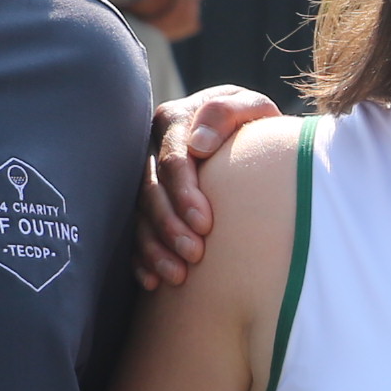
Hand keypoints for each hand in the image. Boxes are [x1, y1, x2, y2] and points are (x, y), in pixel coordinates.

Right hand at [135, 85, 282, 289]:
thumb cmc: (256, 125)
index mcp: (175, 122)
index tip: (205, 224)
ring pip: (139, 216)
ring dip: (155, 248)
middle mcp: (154, 149)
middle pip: (151, 192)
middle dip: (169, 227)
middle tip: (194, 255)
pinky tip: (153, 282)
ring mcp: (148, 178)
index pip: (172, 161)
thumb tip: (198, 143)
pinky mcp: (147, 204)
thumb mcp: (252, 108)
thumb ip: (227, 112)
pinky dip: (141, 259)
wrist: (252, 141)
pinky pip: (134, 233)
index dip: (184, 194)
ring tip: (178, 276)